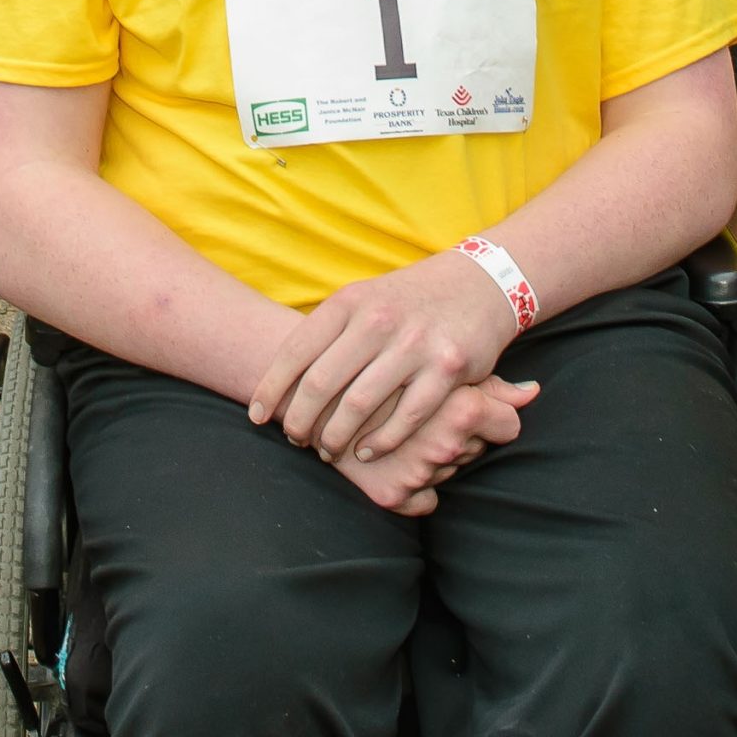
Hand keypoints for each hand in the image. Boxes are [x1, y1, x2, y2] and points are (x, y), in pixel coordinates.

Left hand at [250, 246, 527, 463]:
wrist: (479, 284)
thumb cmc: (408, 301)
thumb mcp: (364, 300)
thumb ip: (327, 332)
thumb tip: (280, 378)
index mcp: (350, 302)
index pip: (295, 351)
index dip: (271, 389)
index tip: (257, 417)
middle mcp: (378, 320)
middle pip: (321, 384)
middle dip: (300, 421)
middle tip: (295, 440)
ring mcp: (414, 344)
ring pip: (360, 405)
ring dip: (336, 437)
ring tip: (327, 452)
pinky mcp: (448, 368)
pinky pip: (406, 417)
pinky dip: (381, 442)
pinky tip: (367, 453)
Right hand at [328, 378, 532, 514]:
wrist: (310, 378)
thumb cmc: (383, 362)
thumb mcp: (434, 361)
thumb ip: (489, 382)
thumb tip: (532, 392)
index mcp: (459, 406)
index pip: (506, 426)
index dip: (493, 417)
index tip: (474, 409)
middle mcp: (443, 444)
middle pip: (476, 449)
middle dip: (456, 435)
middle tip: (427, 415)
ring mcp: (416, 473)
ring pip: (449, 473)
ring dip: (432, 458)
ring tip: (406, 433)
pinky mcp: (388, 495)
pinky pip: (423, 503)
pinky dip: (415, 489)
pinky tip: (396, 461)